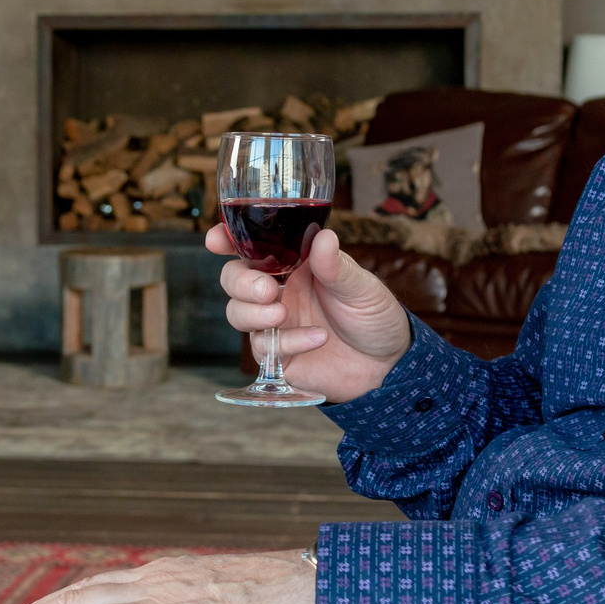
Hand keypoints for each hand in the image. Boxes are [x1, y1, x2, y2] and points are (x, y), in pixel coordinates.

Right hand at [209, 224, 409, 403]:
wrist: (387, 366)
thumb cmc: (375, 317)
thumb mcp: (362, 287)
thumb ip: (337, 267)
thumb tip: (323, 237)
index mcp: (294, 264)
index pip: (252, 246)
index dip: (228, 239)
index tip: (216, 240)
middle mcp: (279, 290)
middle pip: (233, 279)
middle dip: (240, 283)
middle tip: (268, 290)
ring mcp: (275, 323)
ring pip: (237, 313)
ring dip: (254, 313)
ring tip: (283, 314)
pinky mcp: (278, 355)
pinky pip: (263, 347)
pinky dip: (286, 341)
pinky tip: (317, 339)